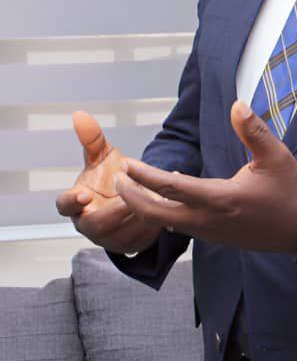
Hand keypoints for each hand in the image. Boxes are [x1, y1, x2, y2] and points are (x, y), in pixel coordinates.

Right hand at [55, 110, 163, 253]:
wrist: (133, 197)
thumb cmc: (110, 178)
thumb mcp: (102, 157)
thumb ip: (92, 139)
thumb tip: (80, 115)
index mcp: (76, 205)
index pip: (65, 206)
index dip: (72, 202)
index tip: (85, 195)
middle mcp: (89, 225)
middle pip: (96, 225)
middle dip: (116, 210)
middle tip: (134, 195)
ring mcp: (109, 239)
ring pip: (122, 234)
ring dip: (140, 216)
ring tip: (157, 198)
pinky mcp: (131, 246)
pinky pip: (142, 240)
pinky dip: (156, 224)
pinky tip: (167, 206)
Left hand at [113, 100, 296, 253]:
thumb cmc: (290, 191)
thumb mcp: (276, 156)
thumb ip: (253, 130)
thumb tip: (237, 105)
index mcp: (221, 199)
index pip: (171, 188)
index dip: (145, 176)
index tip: (127, 164)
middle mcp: (209, 220)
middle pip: (156, 214)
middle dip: (131, 197)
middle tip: (119, 179)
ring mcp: (210, 232)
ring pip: (165, 224)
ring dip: (145, 207)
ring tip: (132, 188)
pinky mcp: (215, 237)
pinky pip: (180, 227)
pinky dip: (162, 215)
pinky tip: (160, 199)